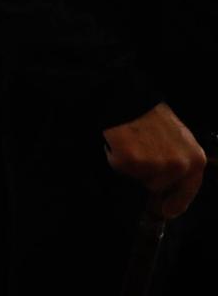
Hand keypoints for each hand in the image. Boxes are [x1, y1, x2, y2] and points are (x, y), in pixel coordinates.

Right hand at [104, 103, 206, 218]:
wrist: (130, 99)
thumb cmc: (154, 118)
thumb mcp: (180, 141)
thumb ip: (181, 165)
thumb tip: (167, 193)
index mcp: (195, 161)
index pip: (186, 193)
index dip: (174, 204)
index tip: (164, 211)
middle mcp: (178, 166)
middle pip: (157, 186)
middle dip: (148, 175)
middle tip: (141, 154)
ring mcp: (155, 165)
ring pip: (138, 178)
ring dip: (132, 165)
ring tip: (133, 143)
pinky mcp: (131, 162)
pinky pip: (119, 168)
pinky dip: (116, 156)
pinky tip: (121, 141)